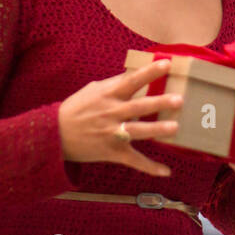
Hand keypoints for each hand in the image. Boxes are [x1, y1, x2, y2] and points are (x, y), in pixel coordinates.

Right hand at [58, 59, 183, 176]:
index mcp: (108, 95)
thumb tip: (134, 74)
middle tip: (178, 99)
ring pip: (138, 131)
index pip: (132, 80)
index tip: (167, 64)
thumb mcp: (92, 90)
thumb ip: (114, 84)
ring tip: (175, 128)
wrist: (55, 134)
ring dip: (156, 130)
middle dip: (159, 102)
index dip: (149, 71)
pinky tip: (166, 171)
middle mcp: (112, 113)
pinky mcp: (112, 151)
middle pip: (139, 106)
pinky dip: (150, 167)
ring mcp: (112, 133)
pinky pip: (133, 160)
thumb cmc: (76, 108)